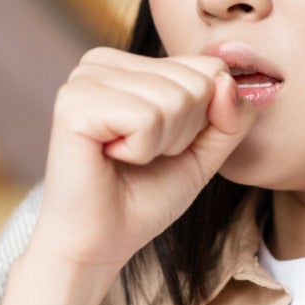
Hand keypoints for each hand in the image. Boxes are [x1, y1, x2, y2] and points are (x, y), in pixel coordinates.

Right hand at [28, 47, 258, 284]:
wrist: (98, 244)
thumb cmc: (143, 198)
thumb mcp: (203, 152)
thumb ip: (230, 116)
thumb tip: (226, 80)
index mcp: (129, 64)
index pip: (210, 69)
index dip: (203, 121)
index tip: (161, 145)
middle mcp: (103, 61)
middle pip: (197, 83)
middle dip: (182, 134)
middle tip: (140, 157)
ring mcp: (85, 78)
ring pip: (175, 100)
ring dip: (161, 145)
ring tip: (125, 158)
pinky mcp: (74, 103)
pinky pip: (147, 118)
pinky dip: (141, 151)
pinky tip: (110, 157)